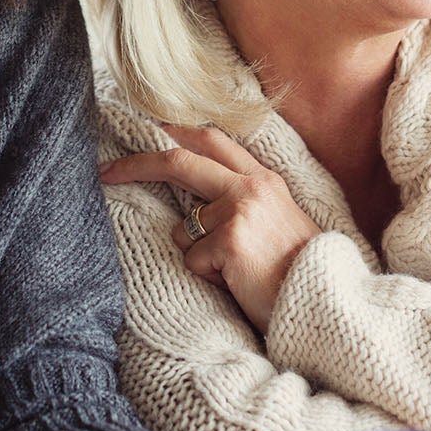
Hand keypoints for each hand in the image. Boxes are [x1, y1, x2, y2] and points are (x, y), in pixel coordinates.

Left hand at [100, 124, 320, 332]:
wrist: (325, 301)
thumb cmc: (294, 272)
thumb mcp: (274, 223)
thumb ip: (240, 204)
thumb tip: (190, 208)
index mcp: (263, 180)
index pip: (213, 141)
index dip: (177, 133)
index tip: (149, 129)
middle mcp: (251, 187)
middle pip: (180, 163)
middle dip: (137, 164)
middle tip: (105, 171)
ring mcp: (240, 211)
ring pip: (183, 230)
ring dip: (199, 257)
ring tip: (236, 271)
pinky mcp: (229, 240)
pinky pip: (193, 260)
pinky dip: (208, 277)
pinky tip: (238, 282)